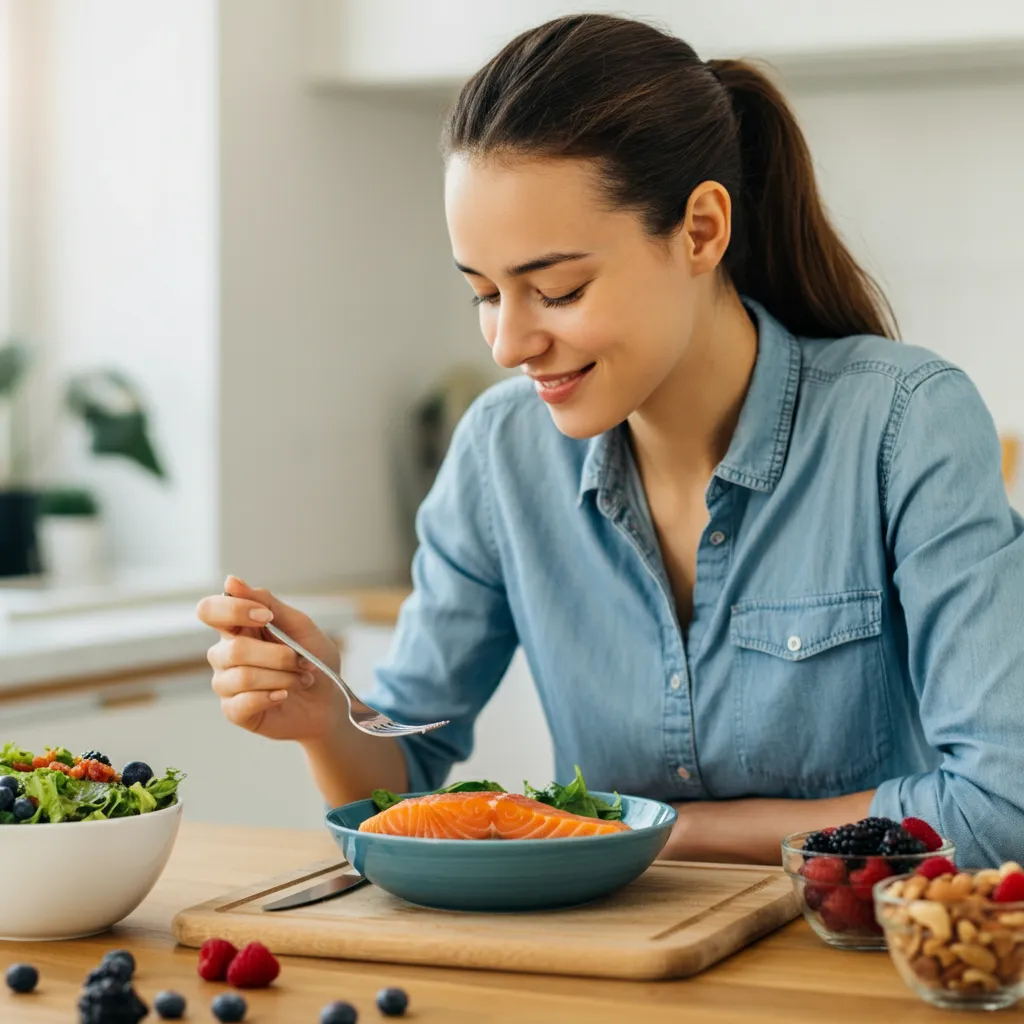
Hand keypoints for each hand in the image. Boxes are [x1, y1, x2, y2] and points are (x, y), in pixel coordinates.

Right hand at [197, 576, 343, 741]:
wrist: (330, 701)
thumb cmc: (315, 660)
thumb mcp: (299, 625)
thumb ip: (266, 603)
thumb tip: (230, 581)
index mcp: (238, 627)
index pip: (210, 611)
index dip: (234, 611)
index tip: (267, 618)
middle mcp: (225, 653)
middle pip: (233, 649)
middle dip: (279, 656)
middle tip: (303, 662)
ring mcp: (227, 683)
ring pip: (243, 676)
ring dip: (283, 677)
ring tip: (302, 679)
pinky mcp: (234, 711)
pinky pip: (242, 703)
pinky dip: (271, 696)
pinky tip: (285, 695)